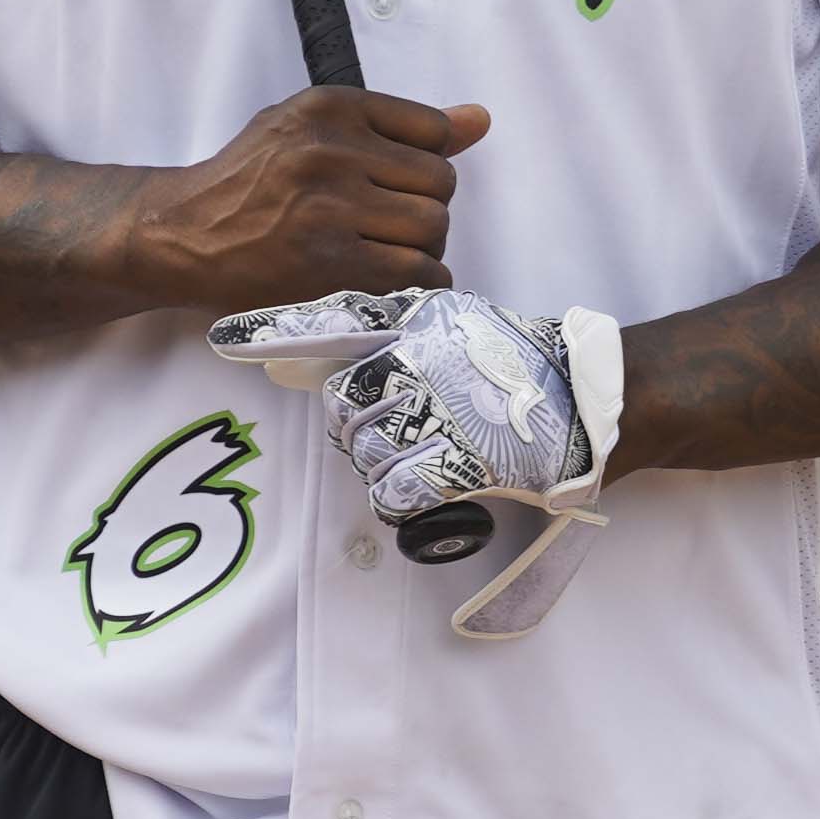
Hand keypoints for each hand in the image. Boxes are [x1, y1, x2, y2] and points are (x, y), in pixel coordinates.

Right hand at [111, 86, 477, 310]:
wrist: (182, 234)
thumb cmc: (248, 180)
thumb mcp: (309, 128)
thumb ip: (394, 125)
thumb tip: (481, 119)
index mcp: (331, 107)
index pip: (434, 129)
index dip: (426, 163)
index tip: (397, 185)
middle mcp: (332, 151)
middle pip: (441, 183)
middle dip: (426, 209)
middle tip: (391, 226)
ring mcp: (331, 209)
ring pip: (433, 229)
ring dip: (422, 250)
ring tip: (387, 254)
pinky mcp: (330, 265)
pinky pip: (415, 275)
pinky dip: (417, 284)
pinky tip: (388, 281)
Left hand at [210, 286, 599, 526]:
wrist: (594, 399)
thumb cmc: (520, 366)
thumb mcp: (454, 324)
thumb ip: (385, 331)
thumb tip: (293, 359)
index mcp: (422, 318)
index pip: (337, 320)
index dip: (276, 332)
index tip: (225, 340)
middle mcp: (426, 356)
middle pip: (344, 404)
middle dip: (358, 429)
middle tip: (398, 436)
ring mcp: (444, 407)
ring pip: (367, 450)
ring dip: (386, 466)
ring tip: (428, 461)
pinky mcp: (464, 458)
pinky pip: (396, 490)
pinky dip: (405, 500)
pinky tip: (430, 494)